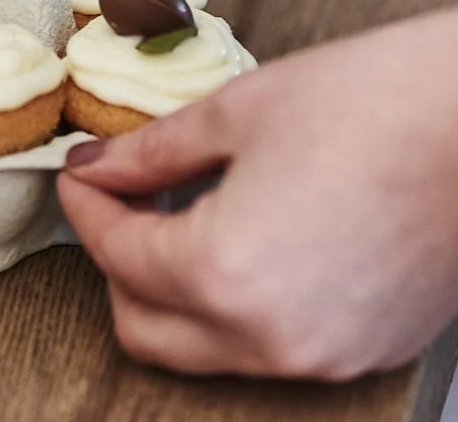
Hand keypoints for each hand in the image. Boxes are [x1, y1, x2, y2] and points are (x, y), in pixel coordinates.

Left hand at [58, 10, 457, 378]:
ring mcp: (322, 354)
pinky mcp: (364, 351)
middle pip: (146, 329)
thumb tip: (101, 164)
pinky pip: (271, 345)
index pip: (116, 255)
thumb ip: (155, 150)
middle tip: (121, 195)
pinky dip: (239, 301)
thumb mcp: (240, 111)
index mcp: (225, 271)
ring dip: (176, 286)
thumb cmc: (377, 103)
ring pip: (207, 347)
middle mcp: (269, 335)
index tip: (80, 170)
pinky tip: (248, 231)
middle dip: (118, 261)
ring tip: (184, 207)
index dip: (85, 204)